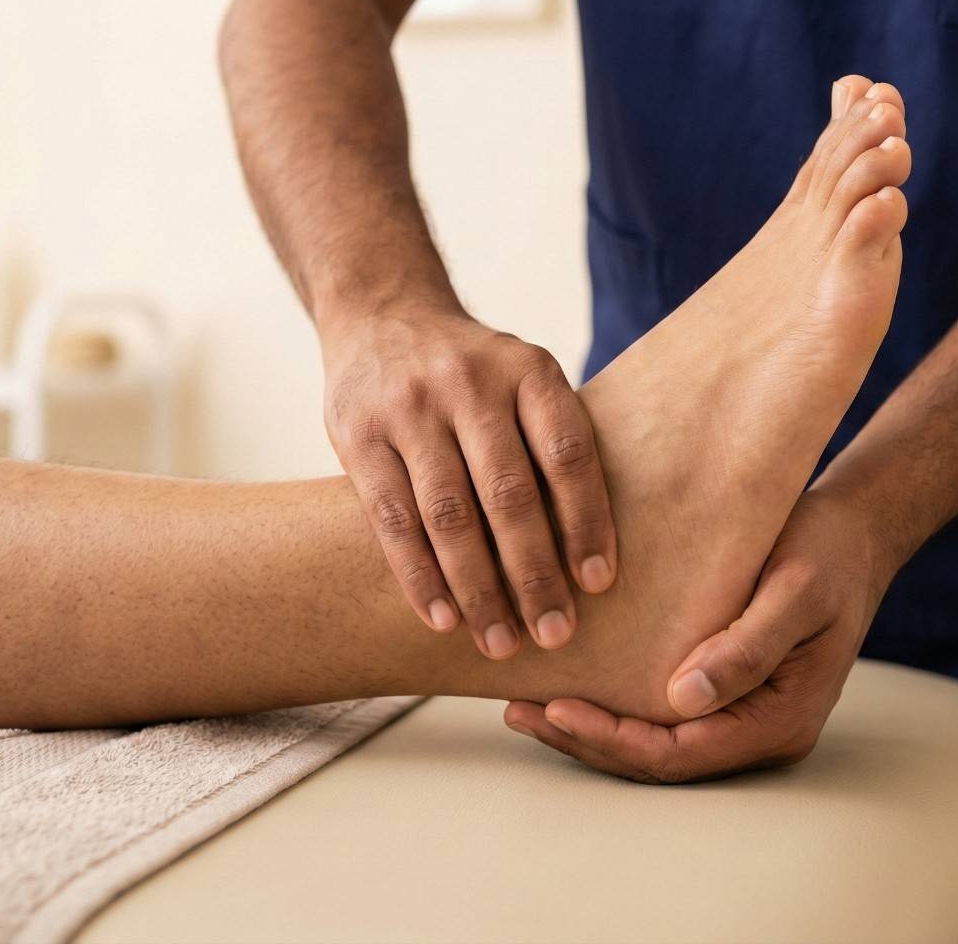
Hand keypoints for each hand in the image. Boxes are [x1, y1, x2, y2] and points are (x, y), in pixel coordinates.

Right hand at [322, 305, 616, 658]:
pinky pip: (393, 519)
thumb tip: (598, 551)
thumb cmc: (476, 372)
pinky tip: (443, 619)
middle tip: (556, 634)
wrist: (384, 314)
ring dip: (477, 589)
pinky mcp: (358, 434)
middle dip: (535, 574)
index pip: (566, 453)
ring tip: (500, 643)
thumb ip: (553, 443)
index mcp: (528, 369)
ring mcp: (409, 407)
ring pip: (448, 515)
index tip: (599, 584)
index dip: (586, 521)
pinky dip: (420, 576)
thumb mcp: (524, 378)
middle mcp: (469, 383)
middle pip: (509, 493)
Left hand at [503, 486, 897, 780]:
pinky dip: (614, 709)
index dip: (614, 738)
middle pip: (661, 760)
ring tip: (528, 708)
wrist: (856, 531)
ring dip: (592, 731)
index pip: (681, 751)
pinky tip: (571, 686)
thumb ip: (746, 647)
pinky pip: (665, 717)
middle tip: (520, 711)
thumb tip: (682, 699)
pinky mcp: (729, 693)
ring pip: (657, 744)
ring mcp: (746, 717)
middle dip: (587, 740)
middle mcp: (762, 730)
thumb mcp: (795, 590)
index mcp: (781, 717)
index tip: (558, 707)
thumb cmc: (829, 552)